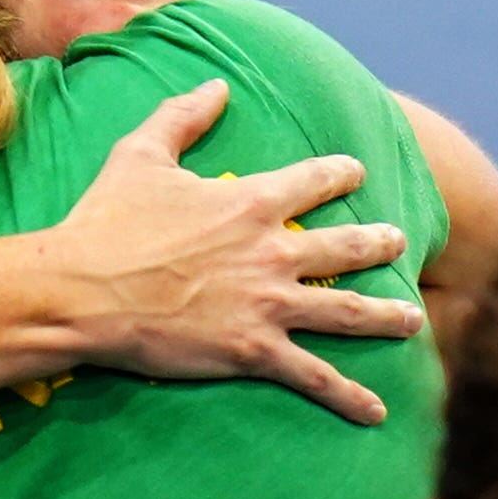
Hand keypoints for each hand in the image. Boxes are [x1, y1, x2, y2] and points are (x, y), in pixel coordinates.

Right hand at [21, 79, 421, 422]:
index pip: (314, 181)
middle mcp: (273, 252)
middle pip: (347, 246)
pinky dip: (349, 396)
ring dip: (386, 316)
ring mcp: (269, 304)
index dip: (340, 174)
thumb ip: (182, 116)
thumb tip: (216, 85)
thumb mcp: (140, 155)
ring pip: (348, 311)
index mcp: (252, 202)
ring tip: (413, 318)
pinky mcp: (254, 350)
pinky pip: (314, 377)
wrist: (84, 290)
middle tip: (400, 243)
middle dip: (380, 244)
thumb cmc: (107, 223)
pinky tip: (376, 412)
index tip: (356, 173)